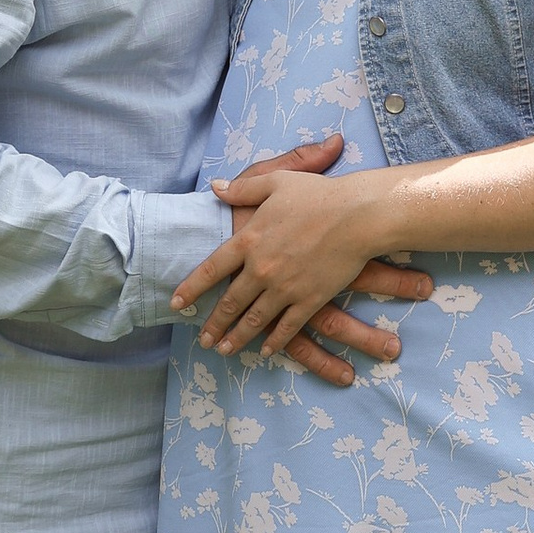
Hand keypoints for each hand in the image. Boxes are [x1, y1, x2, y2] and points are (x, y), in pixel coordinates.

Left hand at [173, 158, 421, 363]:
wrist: (357, 215)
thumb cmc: (318, 194)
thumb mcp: (275, 182)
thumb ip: (242, 188)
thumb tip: (215, 188)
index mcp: (249, 240)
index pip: (210, 269)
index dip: (191, 289)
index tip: (176, 304)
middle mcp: (261, 269)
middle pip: (229, 302)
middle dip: (213, 324)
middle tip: (203, 339)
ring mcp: (284, 288)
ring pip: (254, 320)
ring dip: (237, 337)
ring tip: (225, 350)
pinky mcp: (309, 300)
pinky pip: (287, 327)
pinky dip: (275, 341)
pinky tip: (266, 351)